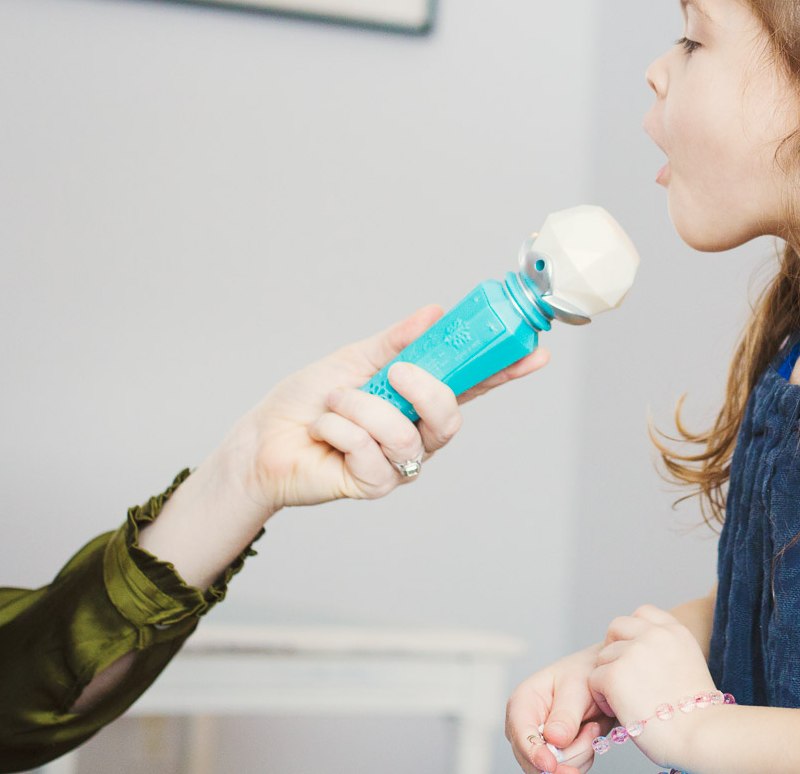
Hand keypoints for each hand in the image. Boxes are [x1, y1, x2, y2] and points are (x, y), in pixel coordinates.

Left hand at [219, 303, 549, 512]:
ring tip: (335, 404)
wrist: (263, 439)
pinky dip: (341, 432)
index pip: (473, 383)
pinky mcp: (375, 485)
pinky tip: (325, 432)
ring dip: (361, 409)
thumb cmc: (307, 401)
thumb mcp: (356, 359)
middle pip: (451, 416)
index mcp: (419, 397)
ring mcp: (400, 462)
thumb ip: (397, 341)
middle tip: (394, 373)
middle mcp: (418, 432)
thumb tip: (434, 313)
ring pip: (405, 433)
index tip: (536, 353)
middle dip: (424, 390)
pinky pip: (373, 455)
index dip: (507, 371)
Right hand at [506, 643, 610, 772]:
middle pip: (535, 761)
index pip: (521, 735)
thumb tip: (554, 740)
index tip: (552, 765)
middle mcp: (523, 728)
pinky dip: (584, 758)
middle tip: (593, 729)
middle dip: (568, 754)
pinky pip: (565, 770)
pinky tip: (589, 735)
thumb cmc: (584, 674)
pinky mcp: (550, 756)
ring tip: (592, 726)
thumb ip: (566, 714)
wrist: (599, 681)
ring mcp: (536, 744)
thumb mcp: (577, 686)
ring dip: (580, 753)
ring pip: (552, 769)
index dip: (535, 753)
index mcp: (522, 703)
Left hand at [589, 606, 718, 770]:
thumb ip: (667, 652)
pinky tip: (621, 711)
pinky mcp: (615, 674)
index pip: (643, 612)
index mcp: (676, 632)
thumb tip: (642, 658)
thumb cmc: (698, 714)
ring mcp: (634, 652)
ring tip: (626, 701)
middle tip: (622, 677)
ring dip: (608, 677)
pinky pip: (594, 679)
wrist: (701, 734)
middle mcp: (655, 634)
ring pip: (602, 656)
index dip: (633, 634)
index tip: (635, 655)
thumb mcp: (689, 666)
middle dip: (613, 649)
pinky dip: (602, 697)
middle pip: (617, 626)